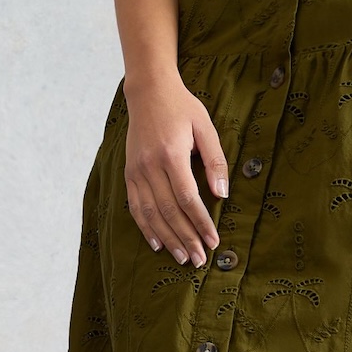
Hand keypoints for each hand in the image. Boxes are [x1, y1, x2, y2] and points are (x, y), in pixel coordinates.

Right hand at [123, 74, 226, 266]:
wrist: (148, 92)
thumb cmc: (181, 108)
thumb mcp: (205, 127)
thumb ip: (215, 161)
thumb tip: (222, 194)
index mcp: (171, 154)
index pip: (188, 198)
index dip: (201, 223)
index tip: (213, 240)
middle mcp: (150, 166)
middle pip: (169, 211)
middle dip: (186, 238)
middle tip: (200, 259)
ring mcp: (136, 171)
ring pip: (151, 214)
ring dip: (167, 239)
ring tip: (182, 257)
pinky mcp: (129, 173)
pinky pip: (135, 206)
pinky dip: (145, 227)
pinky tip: (156, 243)